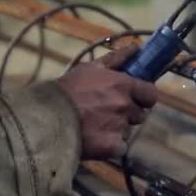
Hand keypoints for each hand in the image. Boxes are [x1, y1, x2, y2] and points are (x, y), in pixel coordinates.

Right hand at [57, 43, 157, 159]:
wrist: (45, 118)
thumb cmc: (66, 90)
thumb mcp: (90, 68)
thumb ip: (116, 58)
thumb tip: (137, 48)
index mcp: (123, 85)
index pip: (150, 94)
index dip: (144, 97)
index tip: (135, 98)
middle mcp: (125, 106)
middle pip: (139, 114)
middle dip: (128, 113)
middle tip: (108, 111)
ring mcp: (120, 127)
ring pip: (128, 130)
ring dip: (117, 129)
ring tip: (96, 125)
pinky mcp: (113, 147)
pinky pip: (121, 147)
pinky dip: (112, 146)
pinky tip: (96, 140)